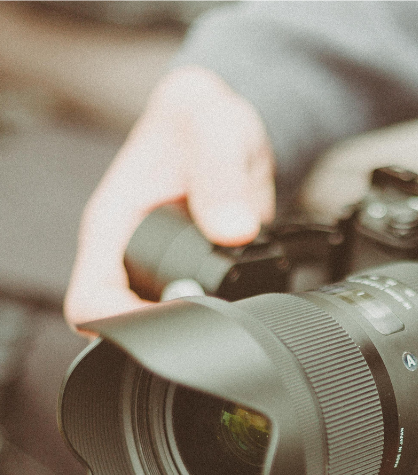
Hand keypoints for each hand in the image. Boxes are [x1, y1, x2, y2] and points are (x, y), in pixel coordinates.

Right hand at [64, 65, 274, 330]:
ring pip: (165, 322)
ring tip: (234, 311)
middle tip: (216, 323)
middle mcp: (130, 255)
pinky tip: (246, 302)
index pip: (91, 301)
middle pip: (128, 324)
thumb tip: (232, 230)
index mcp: (114, 225)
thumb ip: (221, 171)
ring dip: (197, 324)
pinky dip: (222, 313)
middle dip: (169, 333)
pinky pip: (198, 310)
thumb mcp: (215, 125)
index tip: (170, 328)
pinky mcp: (192, 276)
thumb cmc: (205, 118)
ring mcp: (159, 271)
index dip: (123, 327)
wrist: (224, 125)